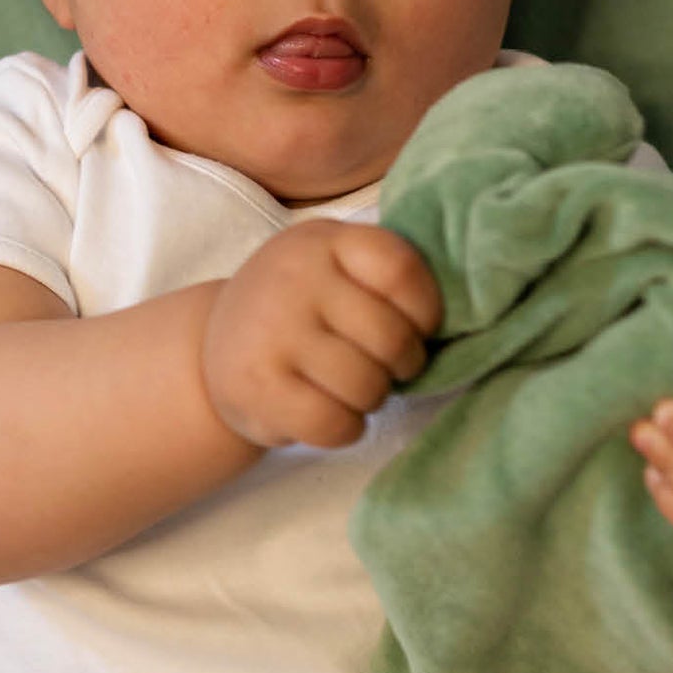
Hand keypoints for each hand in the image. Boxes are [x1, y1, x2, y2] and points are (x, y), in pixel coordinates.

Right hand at [202, 221, 441, 448]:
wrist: (211, 348)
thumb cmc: (299, 311)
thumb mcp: (331, 268)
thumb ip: (382, 277)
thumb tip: (461, 314)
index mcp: (325, 242)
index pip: (400, 270)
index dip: (426, 311)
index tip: (418, 328)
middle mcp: (295, 278)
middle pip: (391, 339)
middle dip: (401, 366)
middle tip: (382, 367)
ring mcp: (273, 333)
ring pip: (367, 387)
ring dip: (372, 399)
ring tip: (351, 388)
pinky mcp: (258, 387)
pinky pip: (336, 424)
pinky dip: (347, 430)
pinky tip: (330, 414)